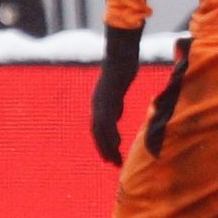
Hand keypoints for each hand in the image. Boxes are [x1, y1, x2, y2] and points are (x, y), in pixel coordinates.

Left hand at [91, 24, 142, 164]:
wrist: (121, 54)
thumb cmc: (121, 67)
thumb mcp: (117, 90)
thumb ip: (115, 104)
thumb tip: (116, 116)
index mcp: (98, 103)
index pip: (97, 128)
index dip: (101, 143)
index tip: (108, 157)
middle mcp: (97, 104)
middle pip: (96, 132)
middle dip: (103, 149)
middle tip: (112, 163)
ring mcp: (102, 101)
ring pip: (101, 129)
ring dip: (107, 146)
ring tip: (115, 160)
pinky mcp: (109, 99)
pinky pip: (108, 120)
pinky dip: (111, 135)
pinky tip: (117, 144)